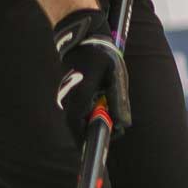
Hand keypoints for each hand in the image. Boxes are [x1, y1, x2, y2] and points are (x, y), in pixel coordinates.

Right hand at [50, 8, 129, 143]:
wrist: (84, 37)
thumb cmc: (102, 55)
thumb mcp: (115, 76)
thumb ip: (118, 100)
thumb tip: (121, 124)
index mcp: (78, 97)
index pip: (77, 129)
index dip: (87, 142)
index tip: (98, 149)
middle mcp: (68, 99)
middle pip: (80, 126)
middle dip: (97, 130)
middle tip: (116, 128)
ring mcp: (66, 96)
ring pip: (80, 117)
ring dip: (96, 118)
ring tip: (111, 108)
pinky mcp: (69, 93)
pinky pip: (80, 109)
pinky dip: (92, 110)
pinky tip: (102, 99)